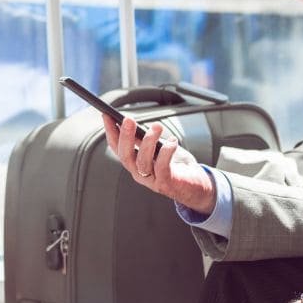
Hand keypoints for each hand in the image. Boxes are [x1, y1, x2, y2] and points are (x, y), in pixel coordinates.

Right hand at [102, 115, 216, 213]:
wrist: (196, 187)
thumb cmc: (177, 165)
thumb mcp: (158, 149)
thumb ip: (145, 140)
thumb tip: (131, 123)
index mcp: (134, 163)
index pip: (117, 148)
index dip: (111, 132)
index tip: (107, 115)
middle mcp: (139, 173)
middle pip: (125, 156)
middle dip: (125, 136)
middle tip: (128, 119)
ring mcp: (151, 180)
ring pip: (142, 162)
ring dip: (148, 142)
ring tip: (157, 126)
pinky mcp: (166, 183)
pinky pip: (162, 167)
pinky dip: (167, 152)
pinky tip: (173, 140)